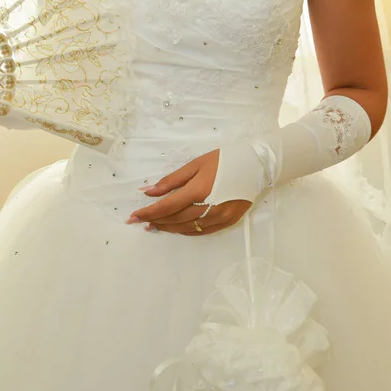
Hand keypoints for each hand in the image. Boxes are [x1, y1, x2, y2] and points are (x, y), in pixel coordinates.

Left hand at [127, 149, 251, 235]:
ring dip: (168, 228)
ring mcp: (219, 217)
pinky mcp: (228, 222)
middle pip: (175, 219)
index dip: (148, 213)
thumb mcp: (195, 165)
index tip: (133, 217)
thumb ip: (171, 181)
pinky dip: (186, 230)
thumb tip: (148, 192)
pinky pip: (202, 231)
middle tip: (140, 221)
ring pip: (187, 228)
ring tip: (155, 225)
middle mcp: (207, 207)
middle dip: (155, 221)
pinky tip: (176, 228)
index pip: (166, 207)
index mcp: (198, 190)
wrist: (257, 165)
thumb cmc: (224, 160)